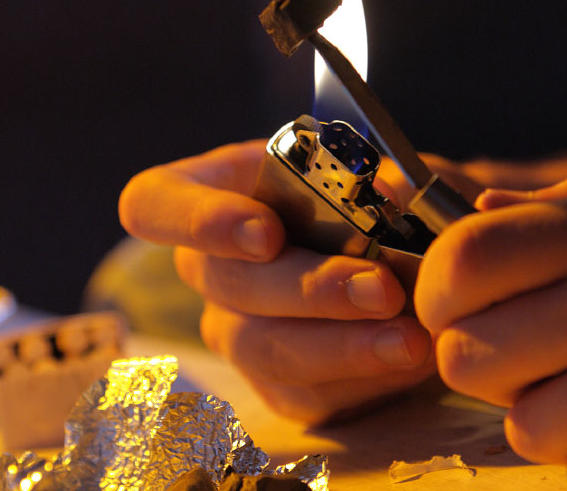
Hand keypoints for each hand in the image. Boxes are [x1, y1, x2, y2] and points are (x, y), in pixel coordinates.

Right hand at [119, 140, 434, 423]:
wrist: (411, 260)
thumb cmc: (381, 199)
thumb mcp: (387, 171)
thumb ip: (387, 174)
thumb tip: (387, 193)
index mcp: (213, 194)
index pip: (155, 203)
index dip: (196, 220)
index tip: (265, 233)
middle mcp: (211, 268)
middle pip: (227, 283)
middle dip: (309, 289)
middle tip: (381, 289)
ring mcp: (238, 331)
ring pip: (264, 349)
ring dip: (343, 346)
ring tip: (410, 339)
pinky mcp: (278, 385)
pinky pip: (305, 395)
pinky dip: (363, 380)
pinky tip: (409, 362)